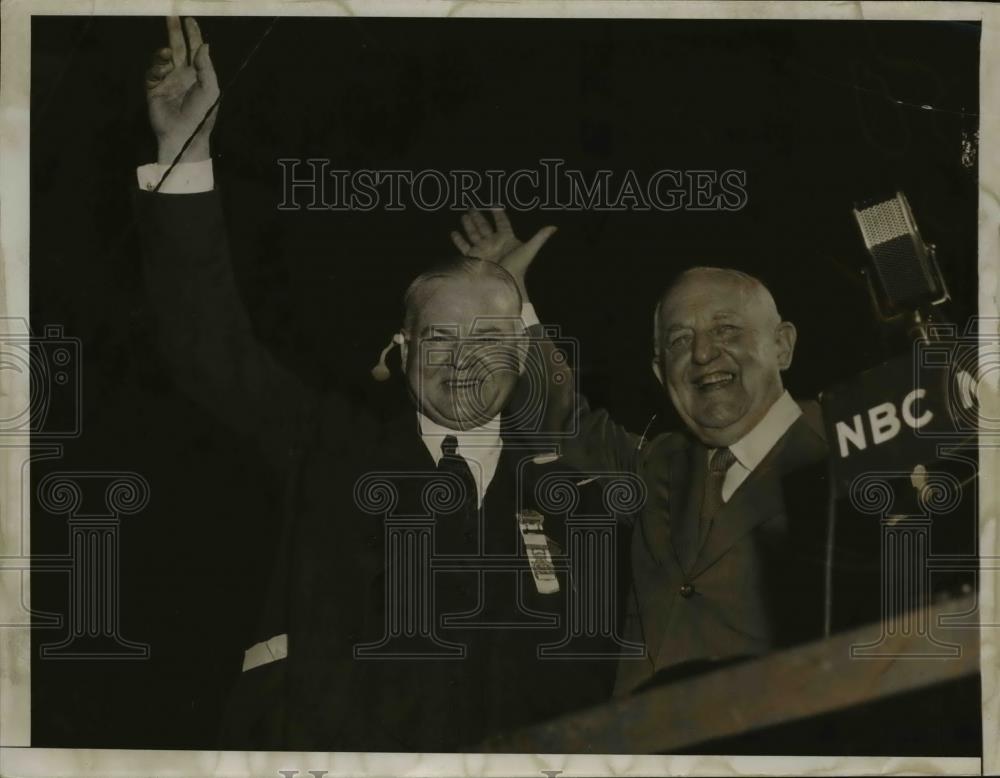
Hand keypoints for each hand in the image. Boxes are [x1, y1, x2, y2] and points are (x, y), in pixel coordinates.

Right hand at [145, 17, 218, 164]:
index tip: (189, 18)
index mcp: (198, 74)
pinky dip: (156, 68)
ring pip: (162, 57)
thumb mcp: (211, 90)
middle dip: (174, 31)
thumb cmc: (202, 114)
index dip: (192, 34)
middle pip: (177, 47)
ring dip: (163, 52)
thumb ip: (206, 66)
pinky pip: (152, 71)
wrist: (185, 134)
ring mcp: (167, 80)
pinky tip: (162, 71)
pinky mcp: (154, 88)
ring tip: (166, 53)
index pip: (194, 49)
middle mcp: (182, 75)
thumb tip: (204, 44)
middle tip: (170, 15)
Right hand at [450, 209, 556, 299]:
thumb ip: (539, 238)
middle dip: (479, 217)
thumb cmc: (517, 268)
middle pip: (485, 226)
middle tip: (472, 207)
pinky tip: (454, 232)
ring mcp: (483, 250)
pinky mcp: (473, 257)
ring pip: (474, 234)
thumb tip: (554, 227)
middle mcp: (494, 243)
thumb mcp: (529, 250)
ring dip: (469, 225)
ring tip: (464, 215)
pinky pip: (464, 247)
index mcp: (507, 239)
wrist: (504, 285)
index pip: (502, 223)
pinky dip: (459, 240)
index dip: (499, 214)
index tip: (494, 205)